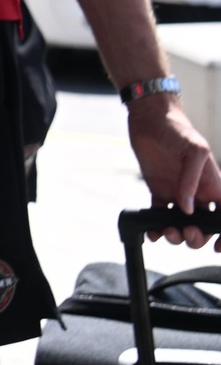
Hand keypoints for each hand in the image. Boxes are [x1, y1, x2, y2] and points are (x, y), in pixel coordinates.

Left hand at [130, 99, 220, 246]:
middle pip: (203, 225)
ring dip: (176, 234)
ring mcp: (178, 193)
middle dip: (197, 236)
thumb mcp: (193, 151)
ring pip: (181, 223)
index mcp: (213, 185)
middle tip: (186, 232)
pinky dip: (156, 226)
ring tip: (166, 232)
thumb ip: (192, 180)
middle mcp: (198, 193)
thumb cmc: (178, 130)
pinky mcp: (158, 190)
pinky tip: (152, 231)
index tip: (218, 246)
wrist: (150, 118)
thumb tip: (187, 208)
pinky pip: (159, 214)